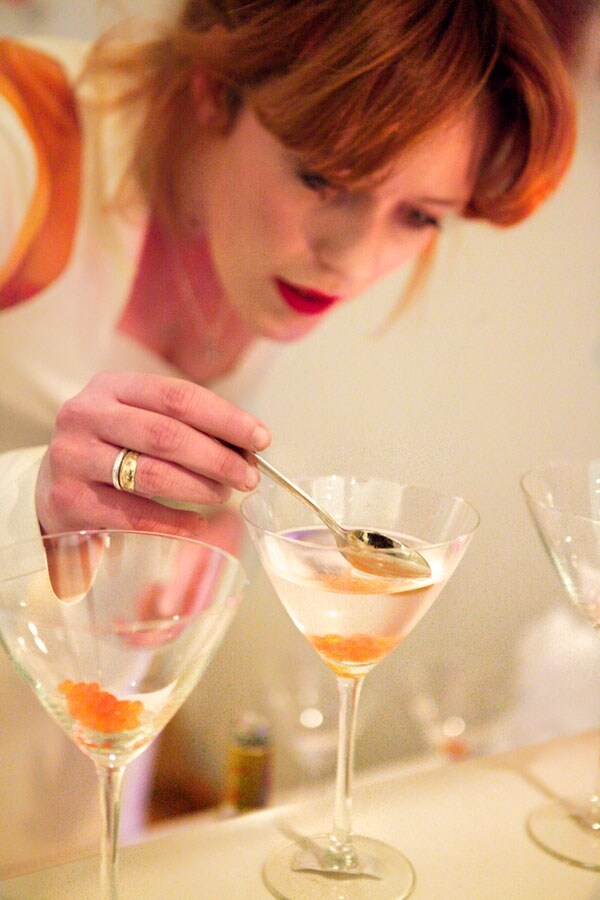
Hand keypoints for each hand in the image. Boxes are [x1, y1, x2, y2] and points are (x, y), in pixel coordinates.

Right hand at [35, 372, 270, 535]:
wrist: (52, 486)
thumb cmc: (110, 450)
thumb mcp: (138, 422)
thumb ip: (185, 427)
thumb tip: (247, 447)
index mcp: (111, 386)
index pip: (178, 396)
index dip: (225, 419)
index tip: (260, 439)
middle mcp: (86, 414)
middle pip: (167, 435)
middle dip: (218, 458)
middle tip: (249, 476)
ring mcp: (73, 457)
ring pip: (152, 474)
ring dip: (200, 487)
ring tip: (225, 495)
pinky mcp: (69, 499)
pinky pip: (134, 514)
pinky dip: (174, 521)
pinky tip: (199, 523)